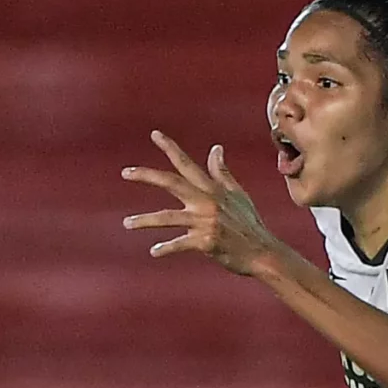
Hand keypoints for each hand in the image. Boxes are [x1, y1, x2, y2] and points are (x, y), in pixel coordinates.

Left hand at [123, 132, 287, 277]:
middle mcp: (207, 201)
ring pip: (167, 218)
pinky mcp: (206, 242)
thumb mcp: (238, 195)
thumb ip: (222, 173)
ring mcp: (206, 222)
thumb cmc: (249, 225)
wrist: (263, 253)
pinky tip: (154, 251)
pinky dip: (165, 248)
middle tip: (125, 172)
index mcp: (213, 189)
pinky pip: (179, 244)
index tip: (154, 134)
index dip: (170, 148)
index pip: (188, 164)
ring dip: (144, 220)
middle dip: (147, 176)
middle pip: (171, 183)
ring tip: (127, 223)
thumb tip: (215, 148)